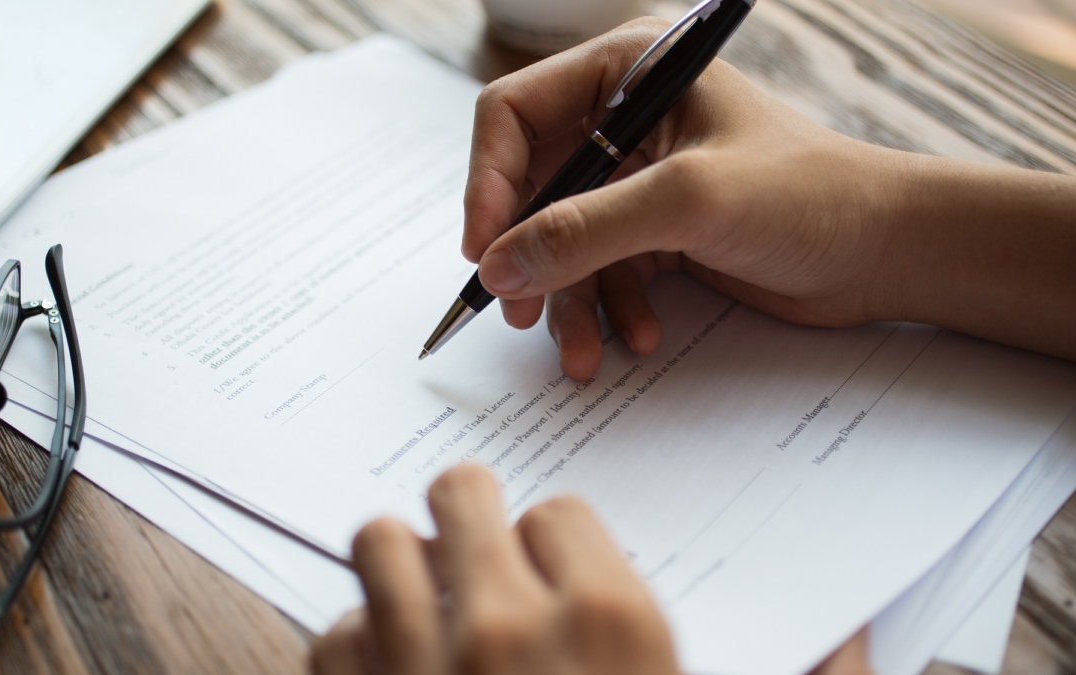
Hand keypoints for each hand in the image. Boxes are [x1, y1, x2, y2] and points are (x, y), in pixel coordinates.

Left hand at [311, 464, 875, 674]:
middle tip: (477, 556)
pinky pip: (333, 635)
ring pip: (379, 544)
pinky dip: (355, 649)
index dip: (555, 544)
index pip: (558, 511)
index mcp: (614, 624)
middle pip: (461, 493)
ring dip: (400, 570)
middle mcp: (508, 627)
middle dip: (469, 517)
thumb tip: (855, 632)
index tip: (554, 575)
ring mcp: (421, 666)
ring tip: (426, 604)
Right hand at [463, 18, 1075, 377]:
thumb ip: (586, 229)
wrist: (885, 253)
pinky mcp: (654, 229)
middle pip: (530, 186)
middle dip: (527, 255)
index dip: (488, 183)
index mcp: (627, 70)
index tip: (483, 251)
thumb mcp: (689, 202)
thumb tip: (498, 265)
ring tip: (582, 353)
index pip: (513, 114)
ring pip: (561, 240)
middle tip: (519, 311)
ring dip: (568, 300)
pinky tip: (638, 337)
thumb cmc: (809, 196)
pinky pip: (599, 271)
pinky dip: (609, 309)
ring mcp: (637, 178)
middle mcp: (623, 119)